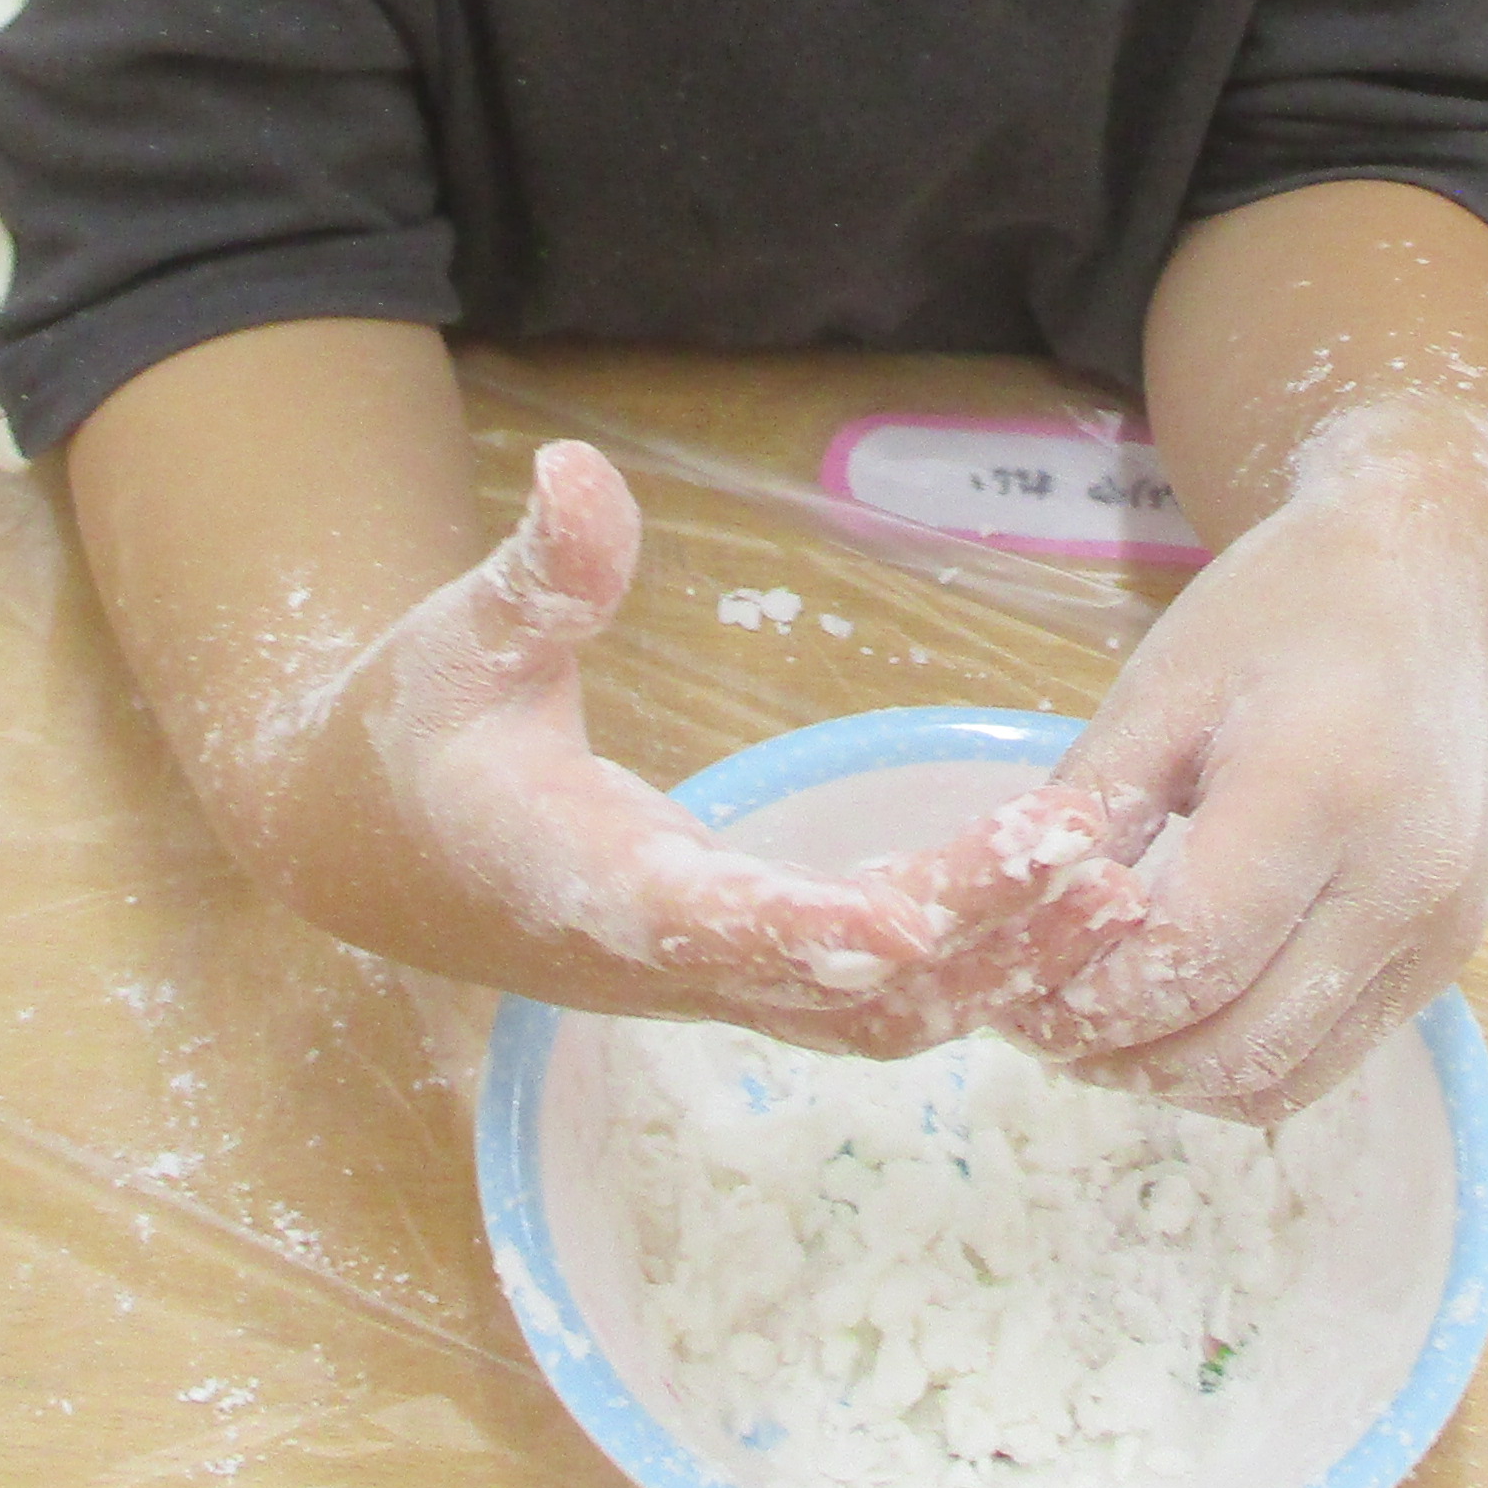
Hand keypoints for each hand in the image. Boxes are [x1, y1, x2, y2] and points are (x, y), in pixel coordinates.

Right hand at [337, 440, 1145, 1050]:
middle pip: (848, 992)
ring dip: (999, 967)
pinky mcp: (748, 970)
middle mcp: (671, 961)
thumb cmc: (413, 736)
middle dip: (974, 937)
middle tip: (1096, 858)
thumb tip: (576, 471)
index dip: (824, 933)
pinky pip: (880, 998)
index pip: (724, 928)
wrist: (368, 852)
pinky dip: (973, 967)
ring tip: (1118, 891)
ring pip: (882, 1016)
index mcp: (595, 888)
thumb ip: (536, 574)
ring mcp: (716, 981)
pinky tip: (1059, 910)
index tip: (924, 915)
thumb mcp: (458, 639)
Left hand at [997, 412, 1487, 1122]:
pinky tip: (1186, 1014)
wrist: (1440, 580)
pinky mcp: (1454, 955)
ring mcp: (1443, 931)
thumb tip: (1012, 928)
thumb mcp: (1164, 687)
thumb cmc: (1292, 608)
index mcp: (1318, 793)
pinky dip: (1248, 1062)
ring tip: (1103, 1028)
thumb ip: (1092, 812)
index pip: (1185, 960)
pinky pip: (1333, 1055)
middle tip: (1041, 1028)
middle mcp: (1401, 882)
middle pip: (1237, 1044)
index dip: (1084, 1001)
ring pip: (1286, 1078)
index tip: (1013, 995)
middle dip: (1121, 1056)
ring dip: (1180, 1078)